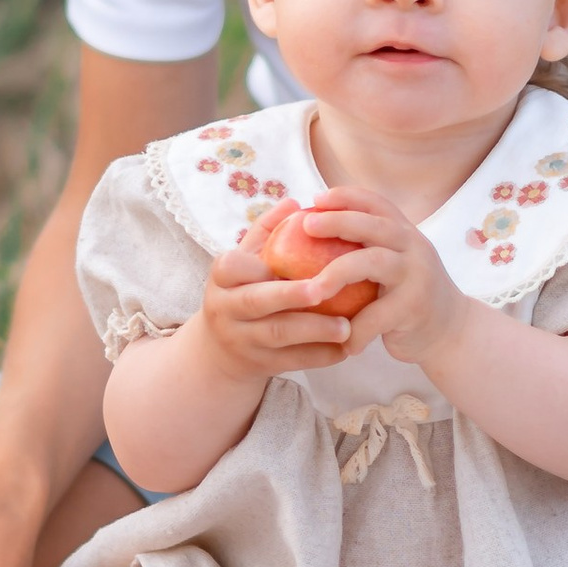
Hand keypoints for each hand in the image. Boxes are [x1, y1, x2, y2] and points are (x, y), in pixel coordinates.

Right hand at [196, 213, 382, 383]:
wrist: (221, 352)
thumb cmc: (243, 291)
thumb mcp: (245, 260)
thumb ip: (268, 231)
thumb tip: (296, 201)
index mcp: (222, 279)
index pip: (232, 266)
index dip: (257, 263)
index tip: (285, 255)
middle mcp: (226, 310)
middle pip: (257, 302)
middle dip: (290, 296)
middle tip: (323, 290)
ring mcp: (242, 341)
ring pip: (278, 335)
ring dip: (314, 331)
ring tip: (346, 326)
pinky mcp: (261, 365)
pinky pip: (293, 362)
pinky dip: (320, 356)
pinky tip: (346, 347)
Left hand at [288, 193, 466, 373]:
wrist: (452, 330)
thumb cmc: (408, 295)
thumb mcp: (396, 263)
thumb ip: (370, 247)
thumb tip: (313, 233)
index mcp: (404, 234)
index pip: (376, 204)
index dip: (346, 197)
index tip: (316, 199)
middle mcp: (413, 248)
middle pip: (373, 225)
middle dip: (337, 221)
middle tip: (307, 226)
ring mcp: (417, 276)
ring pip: (373, 261)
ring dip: (337, 273)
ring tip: (312, 291)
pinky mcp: (415, 308)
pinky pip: (377, 315)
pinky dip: (356, 330)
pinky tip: (344, 343)